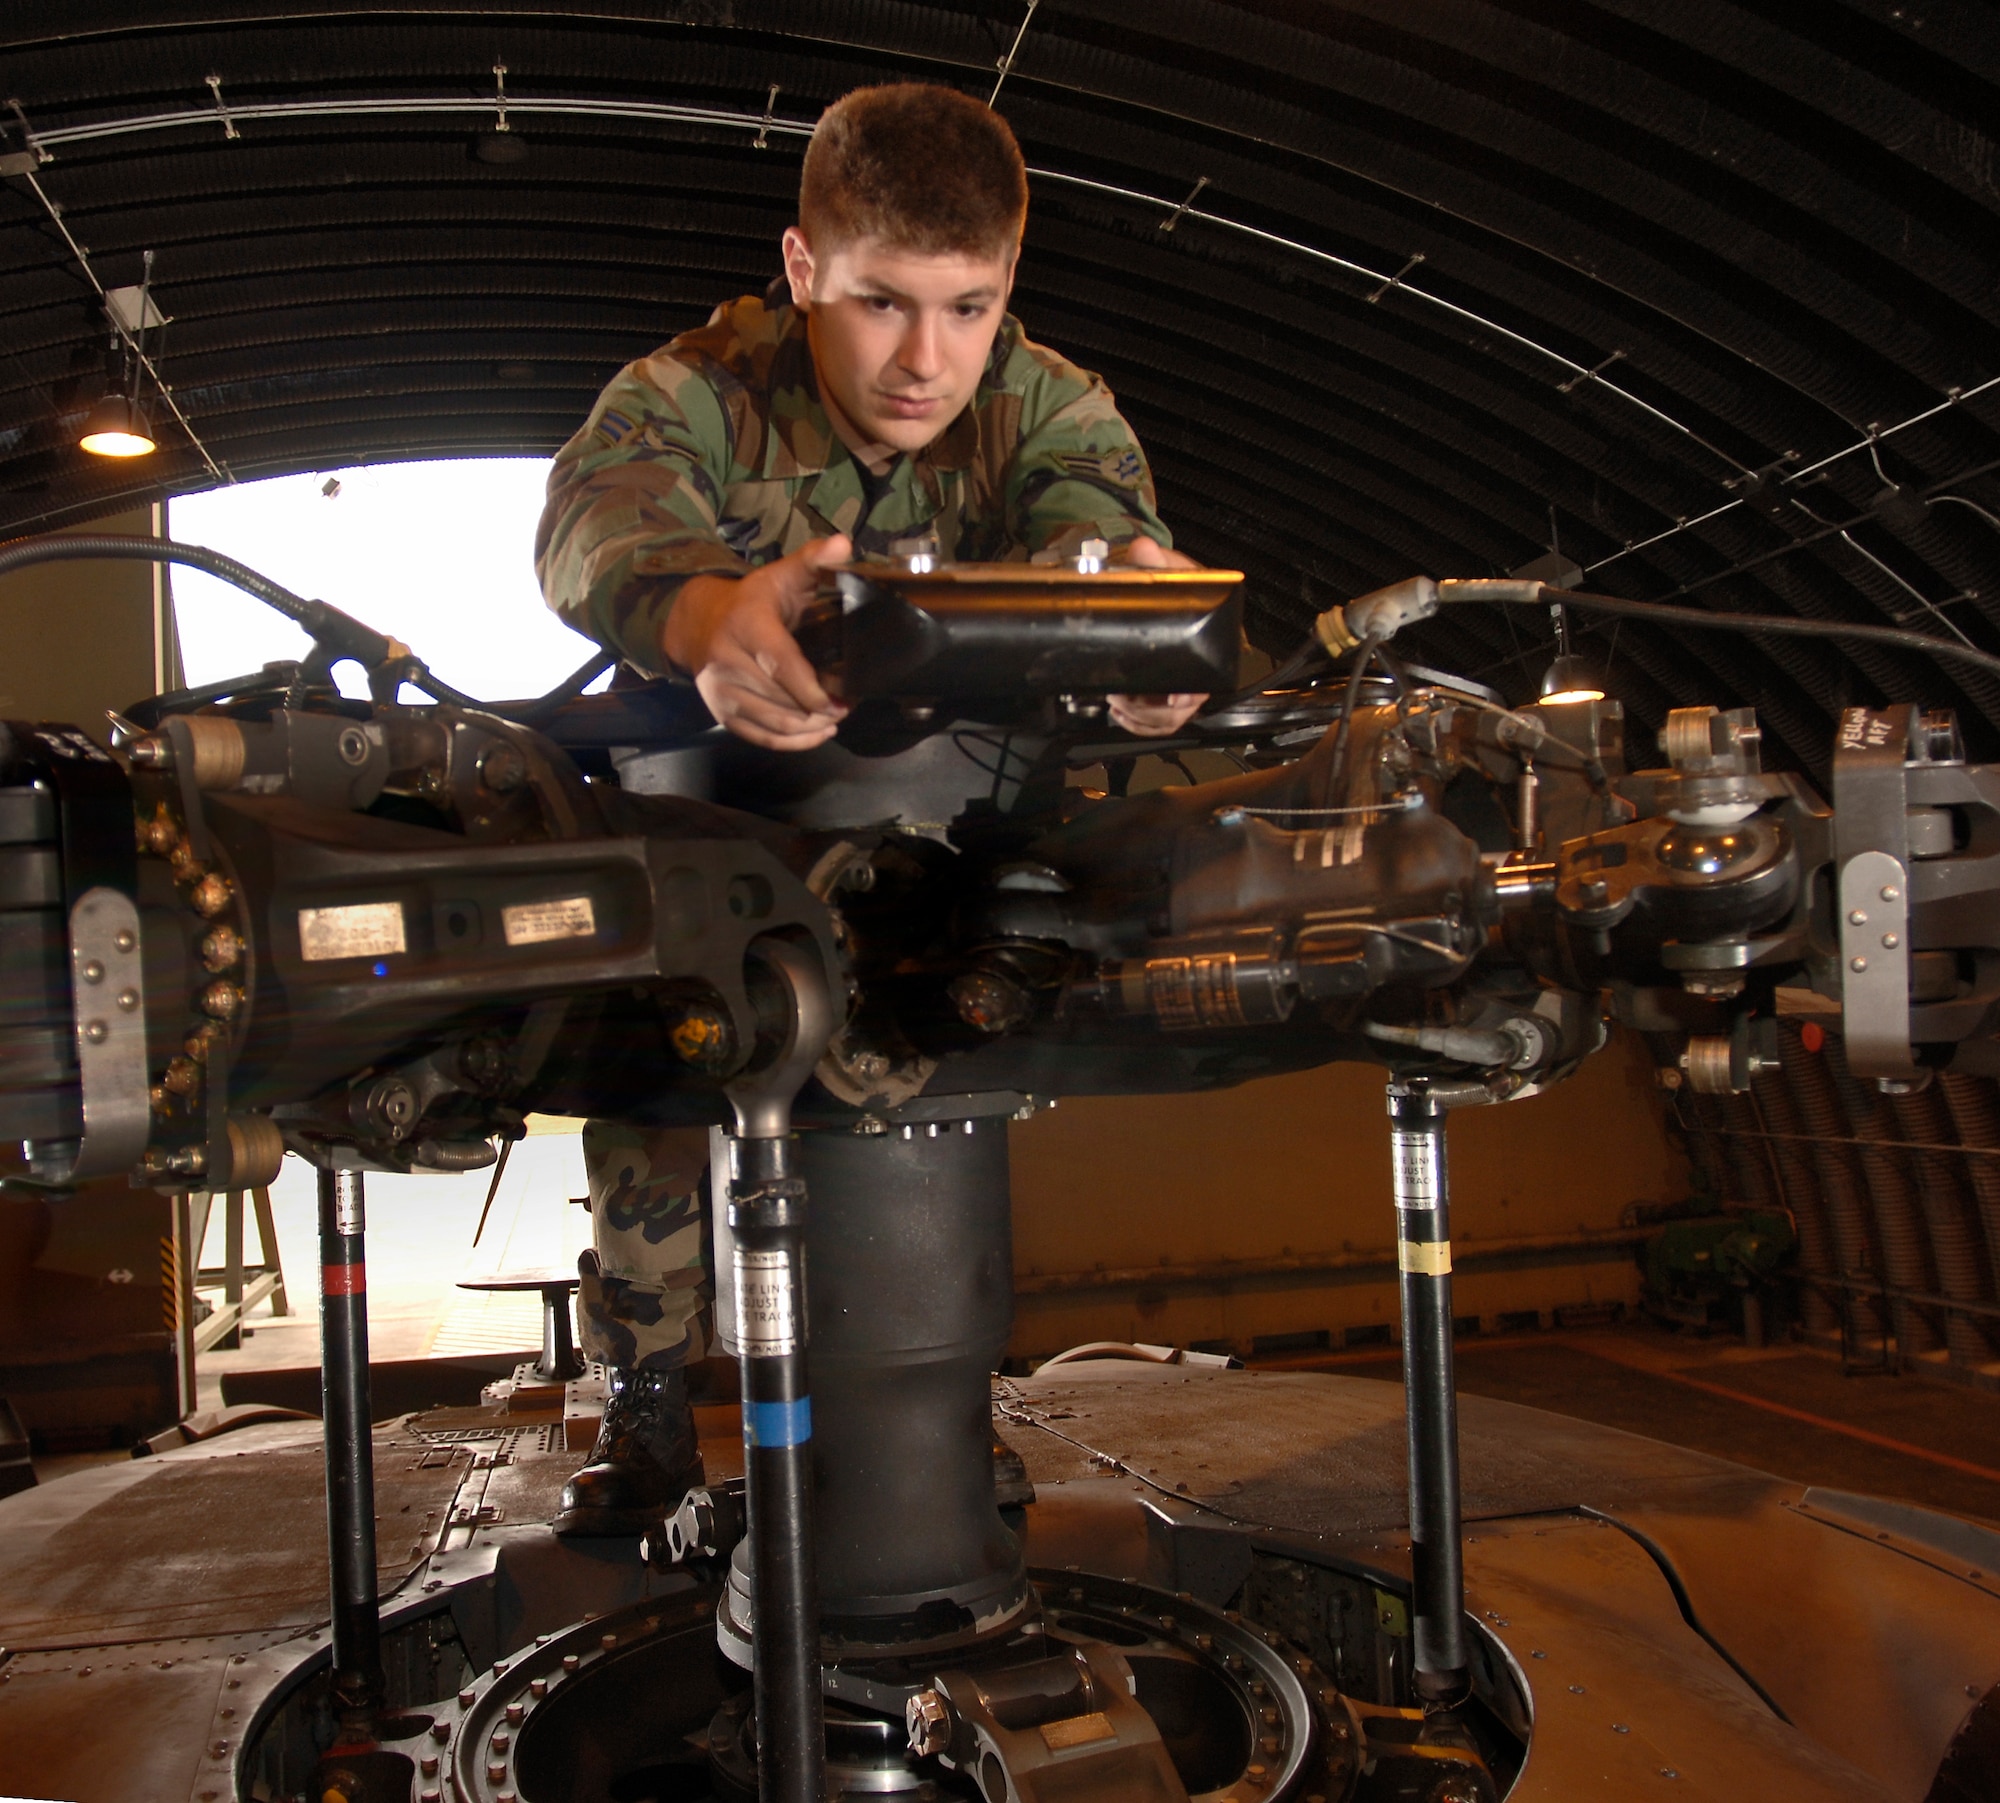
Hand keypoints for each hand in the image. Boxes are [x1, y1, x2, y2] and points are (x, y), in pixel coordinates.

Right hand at [662, 535, 851, 749]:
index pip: (781, 665)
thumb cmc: (749, 601)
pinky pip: (761, 738)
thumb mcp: (779, 575)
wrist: (696, 624)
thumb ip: (812, 559)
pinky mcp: (721, 714)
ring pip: (775, 724)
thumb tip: (844, 545)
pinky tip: (817, 734)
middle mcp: (727, 662)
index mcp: (746, 625)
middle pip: (782, 700)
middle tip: (848, 705)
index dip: (812, 689)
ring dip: (811, 728)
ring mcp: (721, 692)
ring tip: (835, 718)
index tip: (842, 699)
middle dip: (820, 710)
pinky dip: (793, 742)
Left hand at [1109, 534, 1206, 735]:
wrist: (1161, 583)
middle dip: (1151, 711)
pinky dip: (1136, 723)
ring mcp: (1181, 680)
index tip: (1171, 700)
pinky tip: (1120, 712)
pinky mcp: (1162, 688)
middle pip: (1183, 709)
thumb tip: (1144, 549)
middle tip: (1123, 698)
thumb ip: (1153, 559)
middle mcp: (1200, 665)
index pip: (1208, 679)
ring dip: (1139, 718)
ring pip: (1166, 719)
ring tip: (1117, 701)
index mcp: (1211, 640)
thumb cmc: (1173, 579)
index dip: (1189, 696)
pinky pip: (1155, 720)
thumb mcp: (1166, 567)